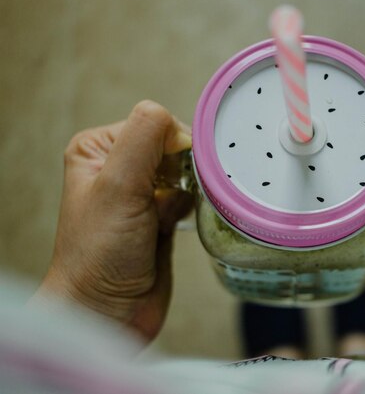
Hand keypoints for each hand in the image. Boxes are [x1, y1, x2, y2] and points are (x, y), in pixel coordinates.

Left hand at [34, 100, 192, 342]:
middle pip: (173, 146)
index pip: (153, 123)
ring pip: (186, 171)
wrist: (108, 311)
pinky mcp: (162, 216)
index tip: (172, 177)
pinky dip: (195, 205)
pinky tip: (182, 223)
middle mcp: (119, 166)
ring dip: (191, 188)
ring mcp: (142, 193)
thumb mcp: (118, 186)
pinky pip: (191, 195)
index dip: (172, 145)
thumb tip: (176, 122)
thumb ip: (144, 140)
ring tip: (173, 214)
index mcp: (99, 149)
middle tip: (171, 199)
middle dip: (184, 169)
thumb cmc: (100, 254)